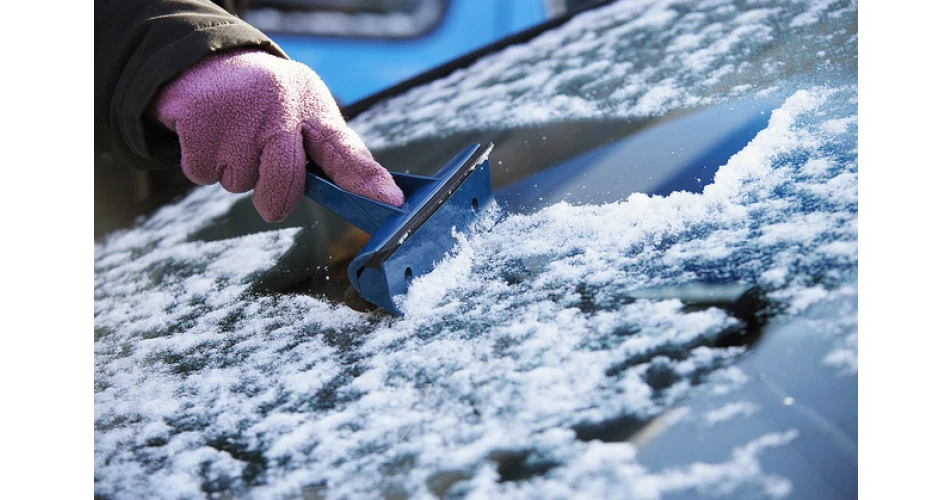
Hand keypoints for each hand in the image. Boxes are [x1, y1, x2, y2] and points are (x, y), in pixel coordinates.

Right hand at [152, 49, 404, 221]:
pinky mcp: (198, 122)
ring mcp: (238, 115)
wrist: (206, 60)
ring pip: (238, 185)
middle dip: (273, 196)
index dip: (367, 180)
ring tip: (234, 134)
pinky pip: (203, 174)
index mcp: (312, 107)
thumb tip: (380, 198)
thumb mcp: (307, 113)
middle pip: (283, 188)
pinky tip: (210, 132)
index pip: (343, 150)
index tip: (391, 203)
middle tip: (263, 166)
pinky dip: (203, 163)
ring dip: (233, 172)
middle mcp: (279, 108)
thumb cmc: (267, 101)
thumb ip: (334, 153)